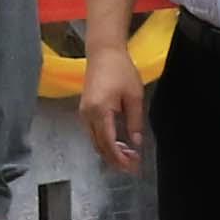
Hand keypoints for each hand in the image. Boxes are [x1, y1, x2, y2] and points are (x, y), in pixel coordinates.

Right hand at [76, 44, 145, 172]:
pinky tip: (118, 143)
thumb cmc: (120, 70)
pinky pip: (93, 133)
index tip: (132, 166)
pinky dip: (104, 142)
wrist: (104, 52)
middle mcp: (88, 114)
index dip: (119, 158)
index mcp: (100, 111)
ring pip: (95, 141)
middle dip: (114, 159)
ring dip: (109, 151)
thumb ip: (135, 121)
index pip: (108, 143)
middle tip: (132, 165)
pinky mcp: (85, 110)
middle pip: (99, 146)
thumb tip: (136, 142)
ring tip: (128, 156)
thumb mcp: (134, 96)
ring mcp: (84, 113)